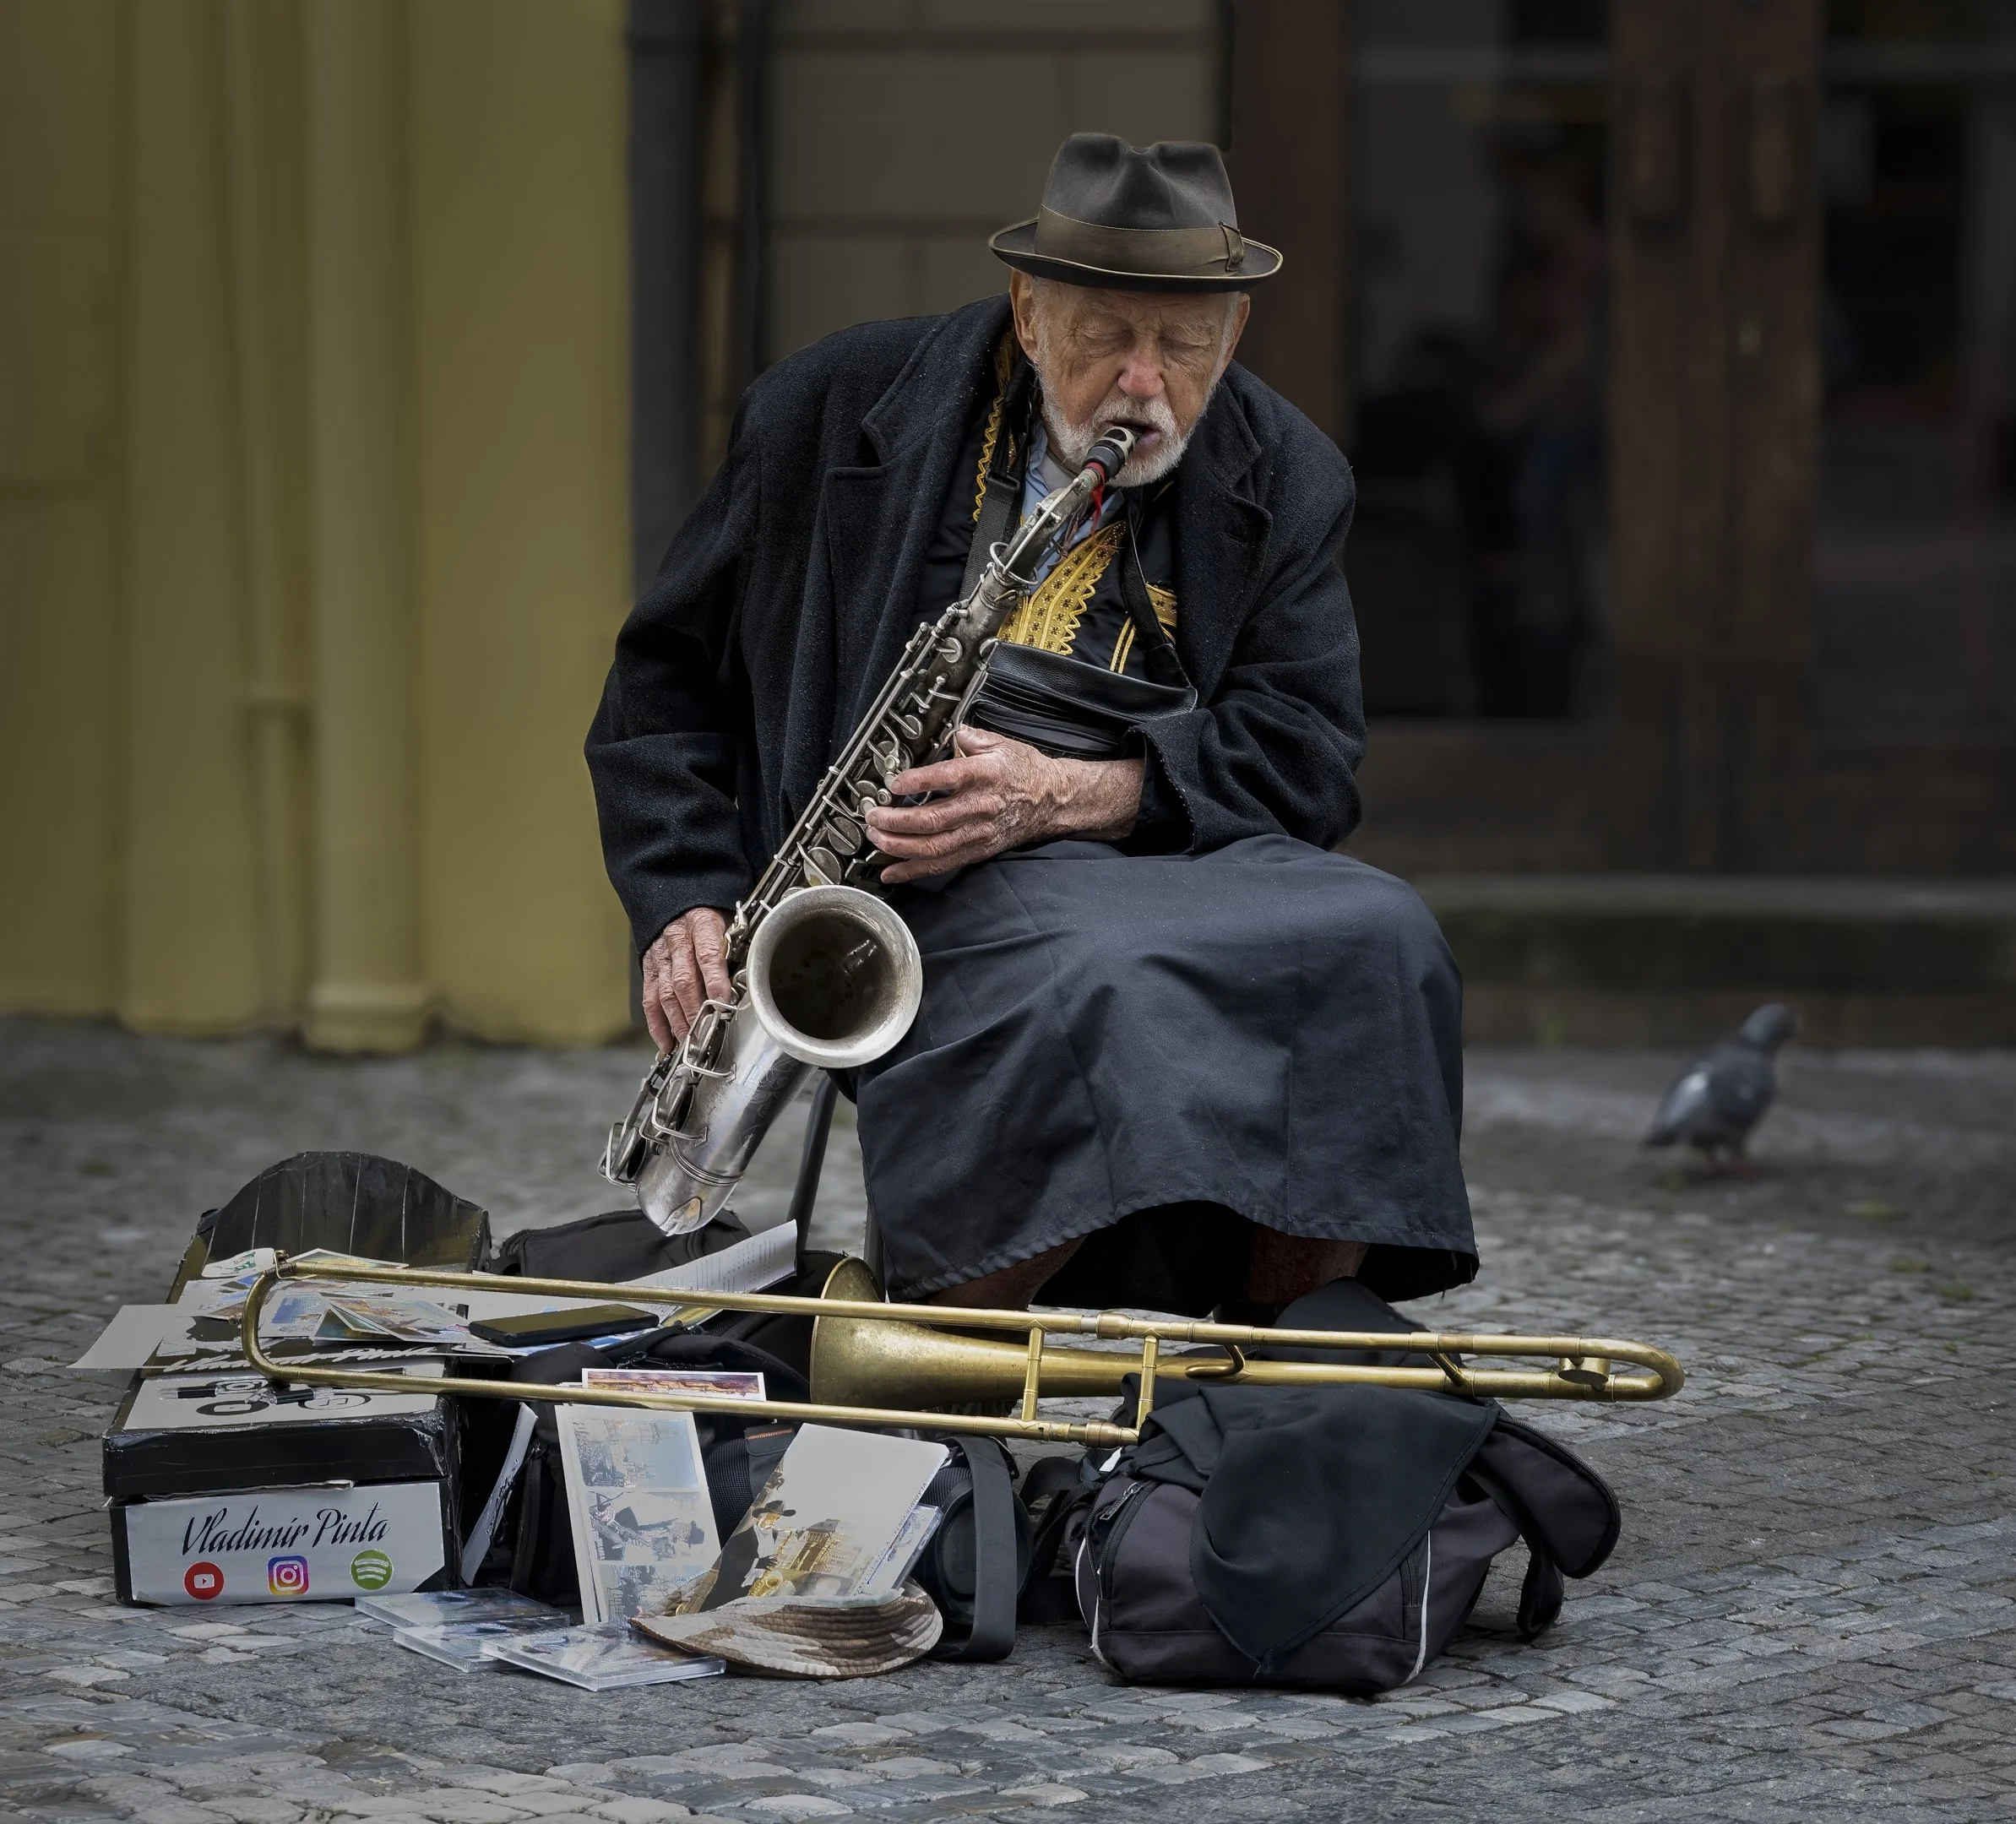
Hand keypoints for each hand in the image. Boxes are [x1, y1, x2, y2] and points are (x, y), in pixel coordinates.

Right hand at [641, 906, 732, 1049]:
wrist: (677, 900)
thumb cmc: (709, 914)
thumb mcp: (729, 921)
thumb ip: (736, 947)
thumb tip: (749, 979)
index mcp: (702, 925)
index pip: (708, 955)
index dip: (715, 980)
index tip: (723, 1002)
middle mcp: (677, 941)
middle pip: (684, 980)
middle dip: (694, 1010)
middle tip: (704, 1033)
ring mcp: (660, 956)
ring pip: (666, 993)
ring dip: (677, 1021)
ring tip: (688, 1042)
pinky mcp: (649, 969)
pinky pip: (650, 999)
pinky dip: (657, 1023)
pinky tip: (666, 1041)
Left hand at [865, 727, 1142, 883]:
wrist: (1052, 800)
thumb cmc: (1024, 770)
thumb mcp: (1001, 743)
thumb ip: (970, 736)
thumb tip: (948, 730)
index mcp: (985, 775)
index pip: (947, 778)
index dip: (917, 782)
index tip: (893, 784)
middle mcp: (980, 807)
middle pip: (932, 821)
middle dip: (896, 822)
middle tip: (872, 817)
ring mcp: (978, 833)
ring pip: (933, 848)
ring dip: (899, 847)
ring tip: (875, 839)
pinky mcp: (977, 851)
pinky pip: (942, 865)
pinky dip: (914, 870)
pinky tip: (891, 871)